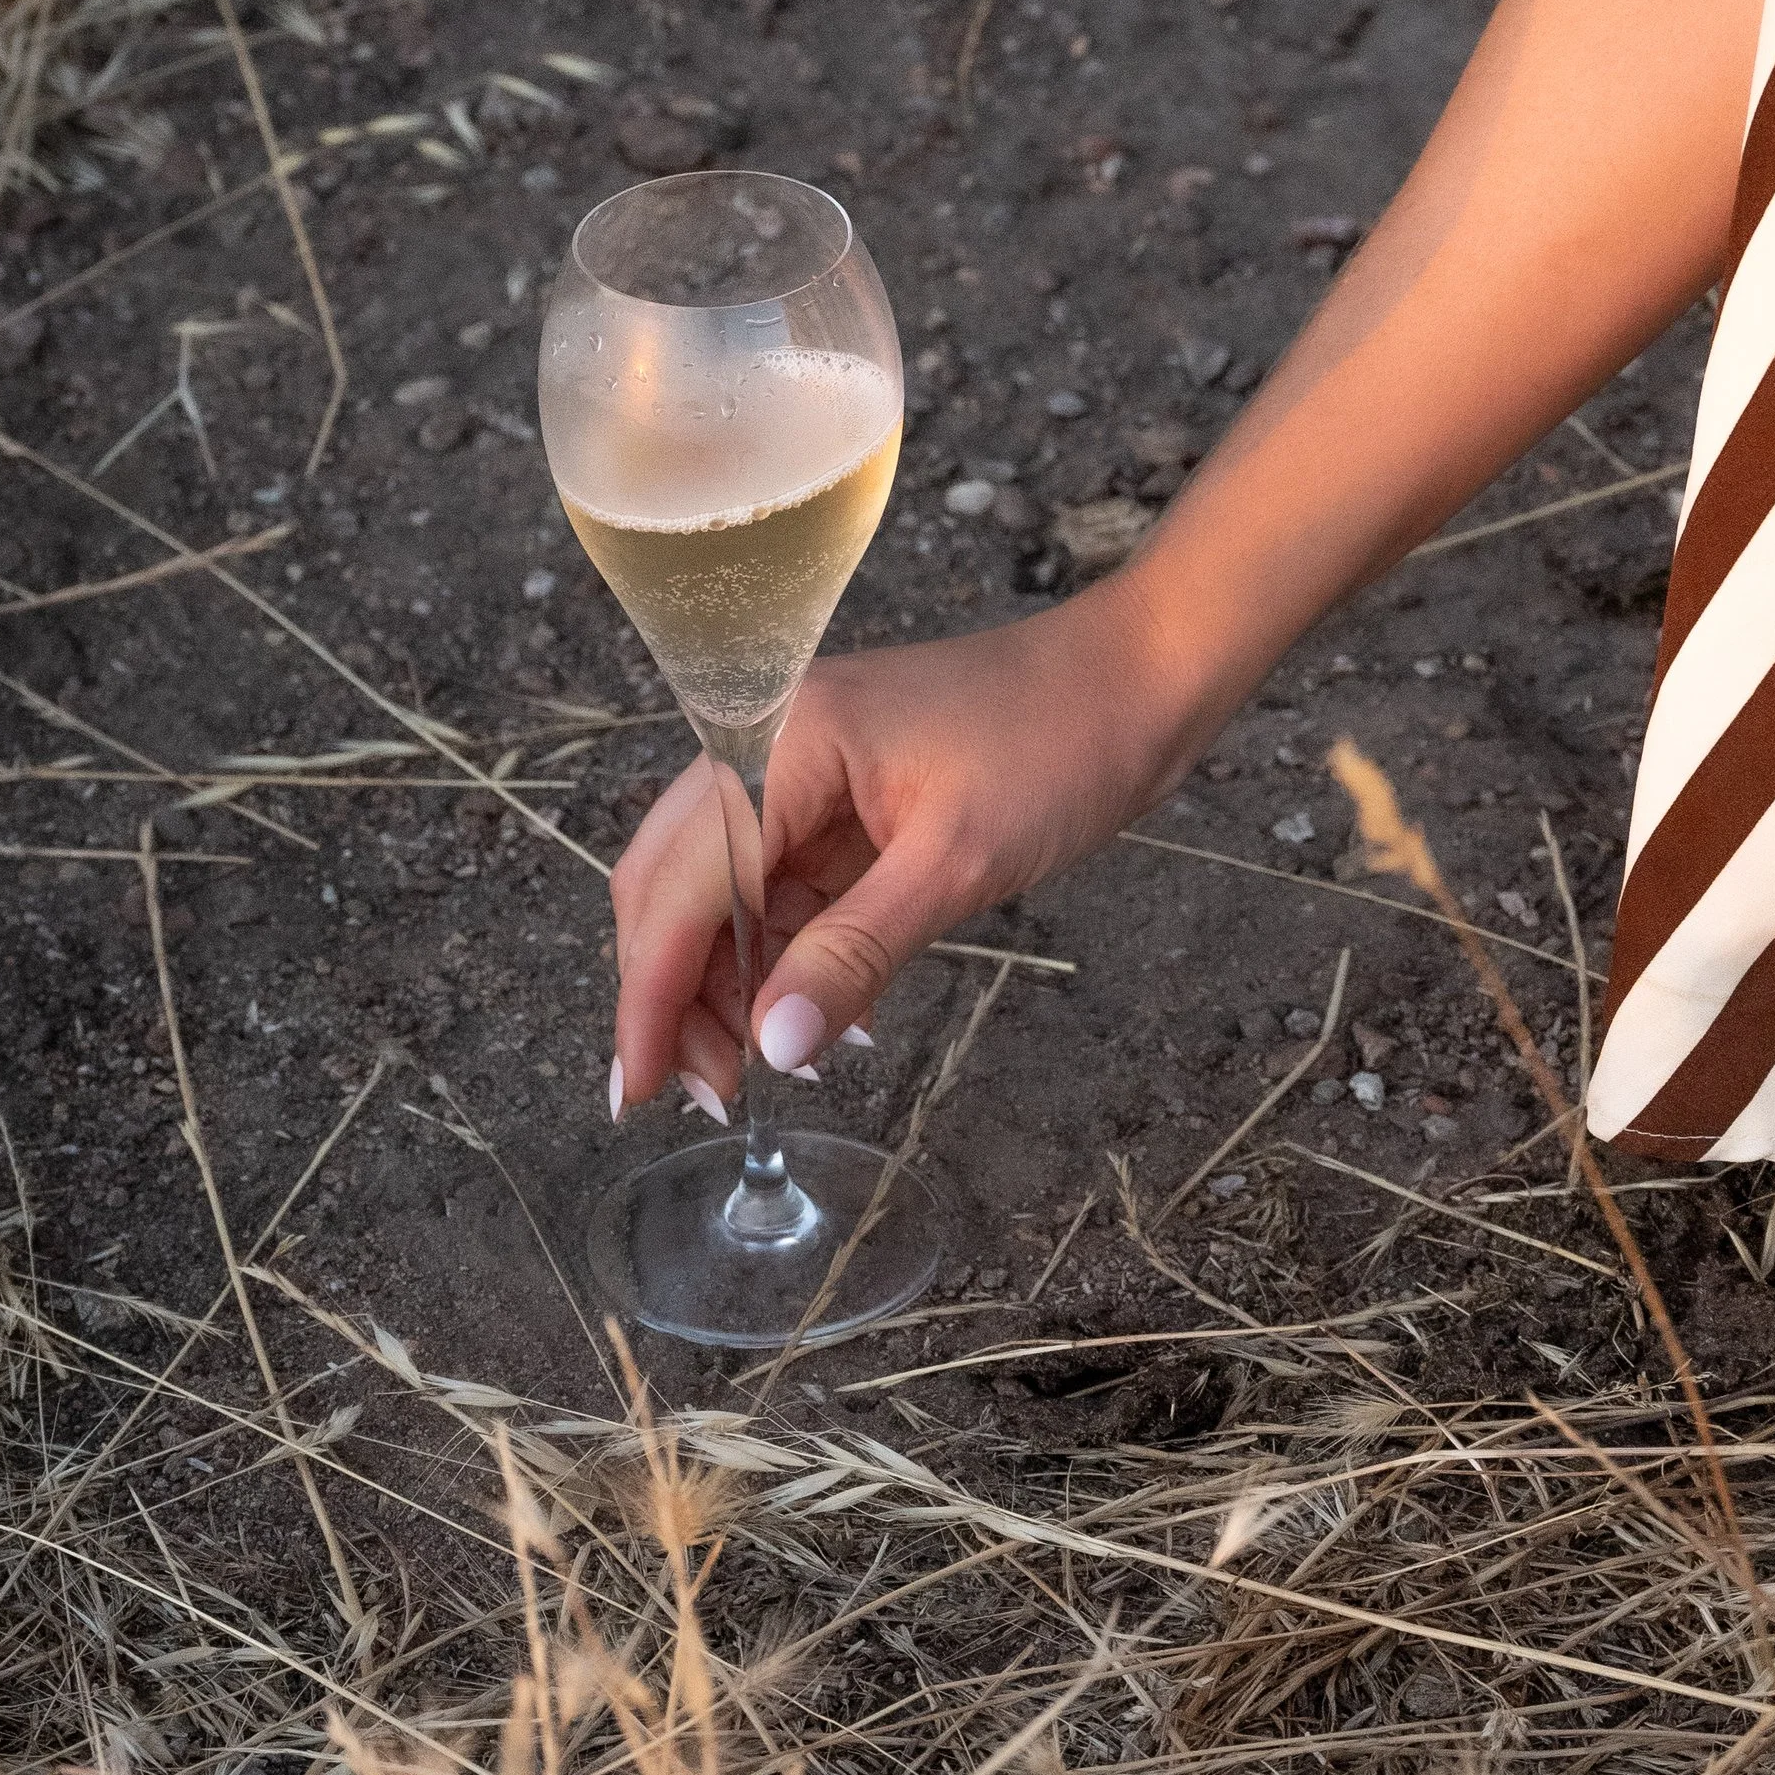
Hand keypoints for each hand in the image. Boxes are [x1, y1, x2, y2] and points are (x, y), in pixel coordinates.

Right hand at [606, 584, 1184, 1113]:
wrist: (1137, 680)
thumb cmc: (1057, 744)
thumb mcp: (954, 863)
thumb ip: (854, 954)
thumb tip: (774, 1046)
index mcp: (776, 742)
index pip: (678, 884)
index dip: (649, 994)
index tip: (637, 1089)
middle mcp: (765, 748)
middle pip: (674, 888)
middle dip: (678, 996)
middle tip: (710, 1094)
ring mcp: (799, 773)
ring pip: (721, 896)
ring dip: (735, 984)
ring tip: (776, 1067)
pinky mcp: (838, 800)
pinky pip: (781, 888)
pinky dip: (788, 955)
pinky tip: (826, 1017)